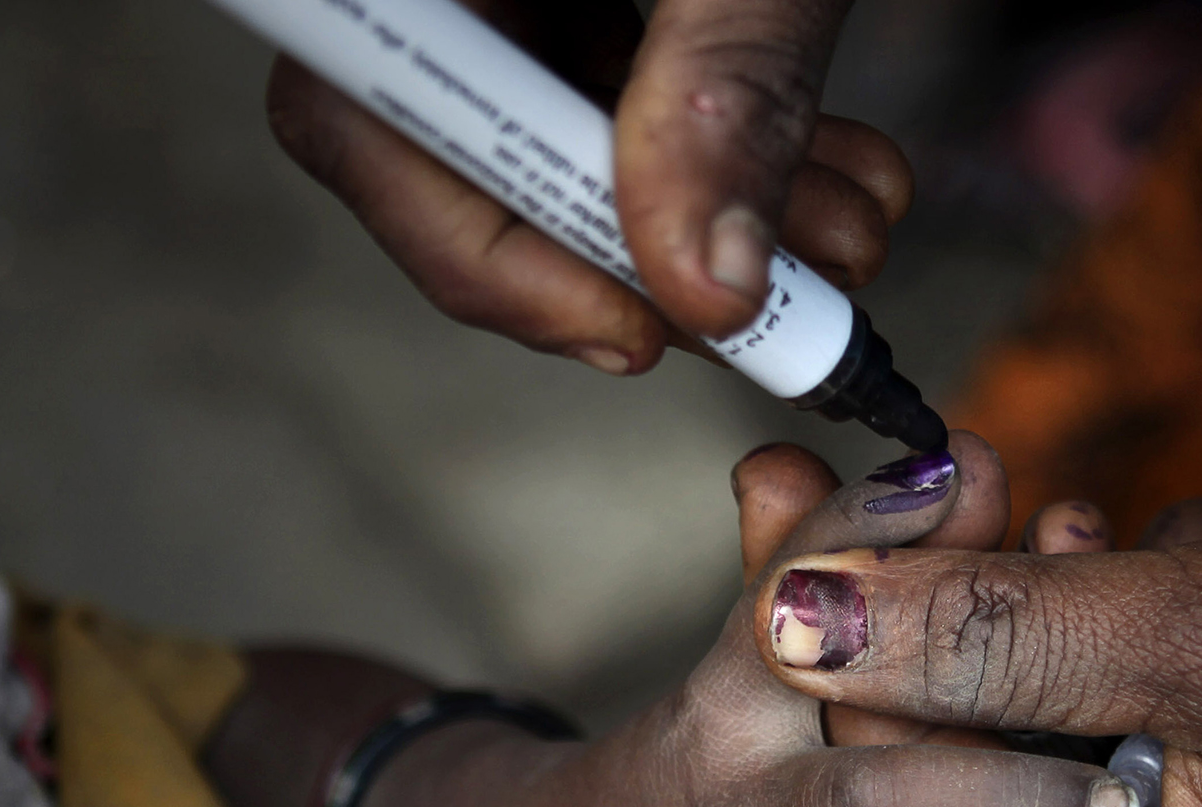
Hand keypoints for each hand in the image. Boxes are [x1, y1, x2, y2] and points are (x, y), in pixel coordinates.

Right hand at [267, 0, 910, 372]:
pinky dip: (725, 144)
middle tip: (772, 310)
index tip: (628, 331)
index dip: (477, 251)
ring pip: (557, 131)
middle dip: (633, 251)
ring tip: (845, 235)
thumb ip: (724, 86)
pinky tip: (833, 176)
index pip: (355, 118)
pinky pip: (616, 81)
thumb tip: (704, 283)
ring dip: (711, 216)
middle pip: (458, 152)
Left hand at [753, 447, 1201, 806]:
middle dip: (945, 609)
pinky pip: (1147, 671)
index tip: (793, 507)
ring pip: (1061, 698)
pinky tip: (1176, 529)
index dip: (852, 658)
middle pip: (983, 752)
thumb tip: (790, 621)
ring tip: (1051, 498)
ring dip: (1042, 588)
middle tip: (907, 468)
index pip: (928, 803)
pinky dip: (1138, 589)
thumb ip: (999, 634)